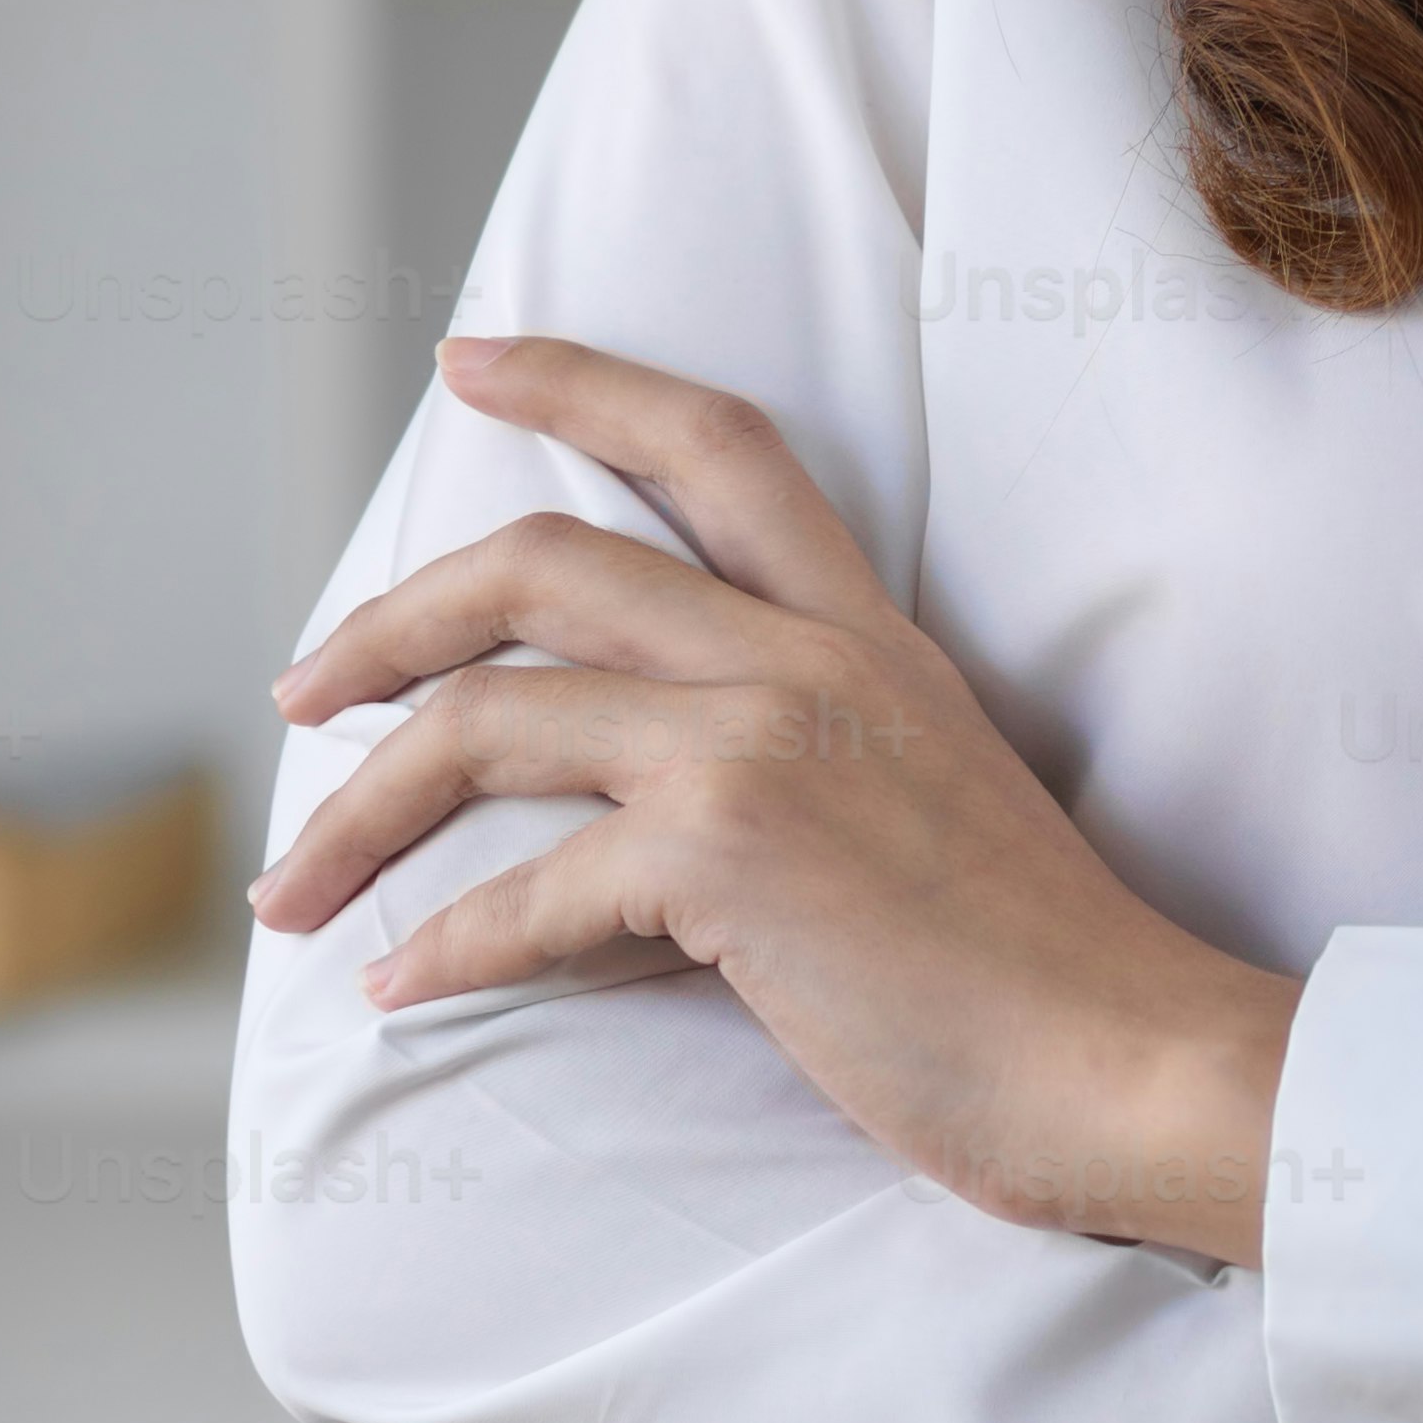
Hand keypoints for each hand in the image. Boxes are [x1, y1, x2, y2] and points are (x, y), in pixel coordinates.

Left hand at [250, 327, 1301, 1266]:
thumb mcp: (909, 816)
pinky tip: (398, 994)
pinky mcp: (730, 853)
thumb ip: (768, 788)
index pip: (714, 441)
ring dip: (362, 813)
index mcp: (864, 630)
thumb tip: (595, 865)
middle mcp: (806, 656)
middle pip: (539, 561)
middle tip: (299, 692)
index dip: (578, 379)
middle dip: (386, 621)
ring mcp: (764, 742)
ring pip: (491, 720)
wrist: (1130, 1063)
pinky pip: (527, 891)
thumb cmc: (1029, 977)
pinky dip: (442, 948)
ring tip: (291, 892)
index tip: (469, 358)